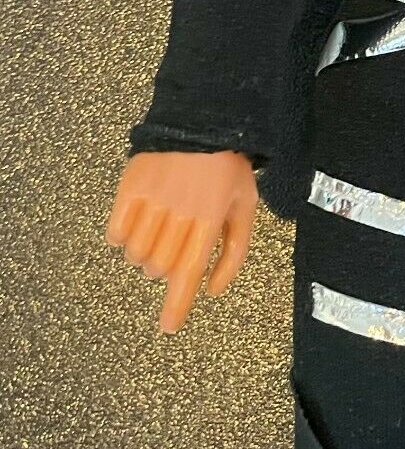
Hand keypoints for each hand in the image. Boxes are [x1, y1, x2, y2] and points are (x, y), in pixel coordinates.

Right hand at [106, 150, 257, 332]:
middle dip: (165, 268)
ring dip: (144, 254)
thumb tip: (212, 290)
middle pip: (160, 266)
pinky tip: (137, 222)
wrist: (203, 121)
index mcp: (211, 216)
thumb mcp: (245, 206)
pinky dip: (122, 237)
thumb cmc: (227, 168)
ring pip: (136, 254)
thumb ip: (234, 251)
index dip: (177, 303)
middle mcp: (180, 210)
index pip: (190, 271)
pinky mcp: (130, 186)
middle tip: (175, 244)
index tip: (167, 327)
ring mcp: (153, 198)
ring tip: (159, 230)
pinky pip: (115, 232)